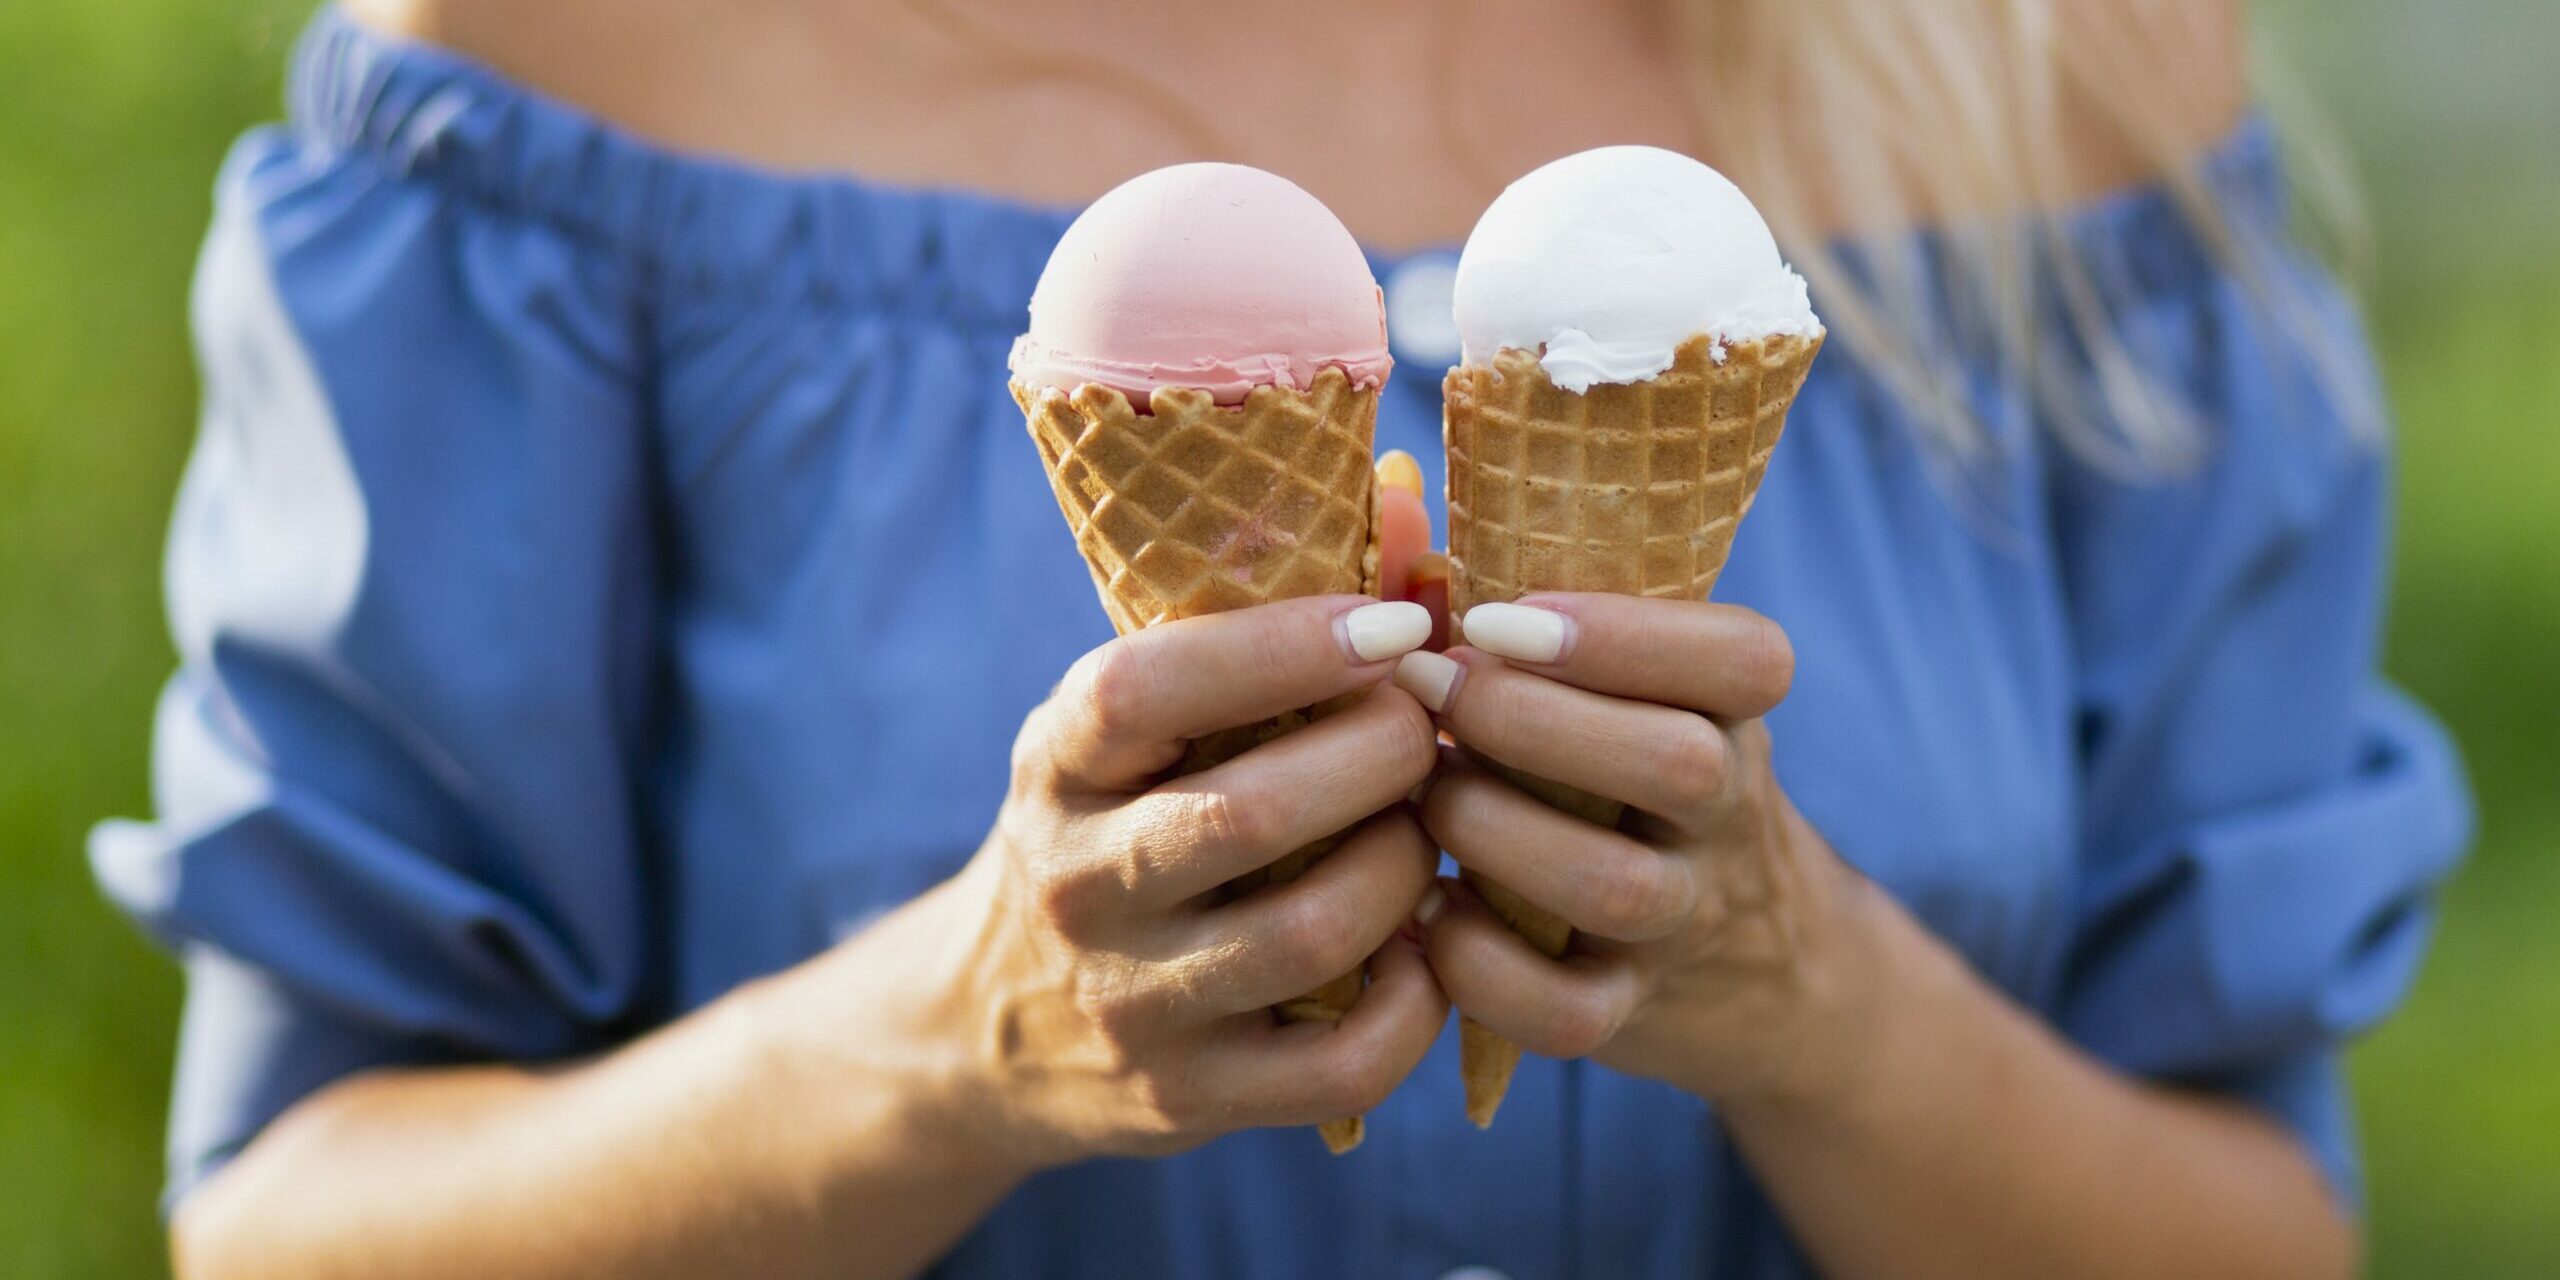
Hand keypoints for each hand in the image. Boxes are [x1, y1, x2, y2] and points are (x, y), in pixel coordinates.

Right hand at [925, 595, 1447, 1166]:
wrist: (992, 1029)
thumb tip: (1417, 498)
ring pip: (1315, 932)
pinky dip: (1420, 1000)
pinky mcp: (1189, 1099)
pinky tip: (1425, 950)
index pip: (1144, 688)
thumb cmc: (1113, 826)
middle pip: (1254, 813)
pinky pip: (1344, 1061)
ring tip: (1430, 831)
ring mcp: (1130, 1002)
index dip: (1282, 647)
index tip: (1393, 622)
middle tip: (1431, 729)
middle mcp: (1077, 882)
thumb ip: (1263, 622)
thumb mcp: (1135, 727)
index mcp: (1055, 762)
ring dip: (1412, 867)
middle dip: (1384, 756)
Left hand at [1392, 595, 1888, 1110]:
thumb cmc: (1619, 772)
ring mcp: (1685, 919)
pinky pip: (1569, 1011)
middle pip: (1679, 765)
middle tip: (1427, 689)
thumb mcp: (1620, 688)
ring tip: (1423, 799)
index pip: (1745, 659)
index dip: (1624, 634)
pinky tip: (1425, 917)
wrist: (1748, 968)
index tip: (1499, 617)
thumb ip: (1513, 602)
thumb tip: (1388, 492)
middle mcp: (1727, 812)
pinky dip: (1482, 968)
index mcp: (1733, 710)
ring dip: (1496, 833)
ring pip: (1617, 887)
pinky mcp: (1630, 1012)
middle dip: (1530, 721)